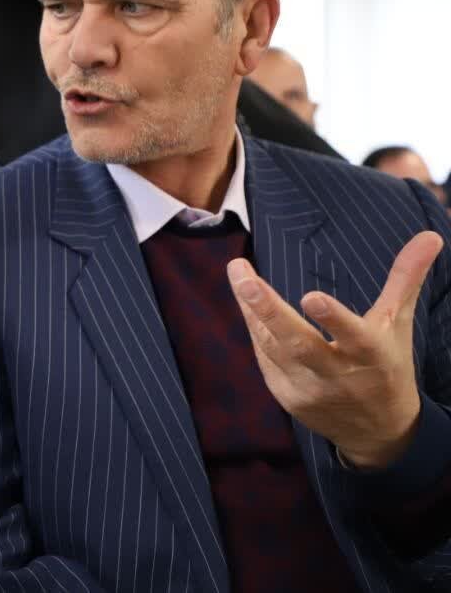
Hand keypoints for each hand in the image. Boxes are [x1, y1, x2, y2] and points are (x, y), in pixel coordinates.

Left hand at [226, 231, 443, 469]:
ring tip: (238, 273)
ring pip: (274, 347)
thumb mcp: (397, 323)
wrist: (379, 432)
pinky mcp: (288, 397)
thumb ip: (405, 278)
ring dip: (252, 311)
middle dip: (268, 309)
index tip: (311, 296)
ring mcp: (309, 389)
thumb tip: (430, 235)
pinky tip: (244, 303)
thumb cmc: (387, 366)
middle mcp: (338, 374)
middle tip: (243, 277)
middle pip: (299, 342)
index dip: (333, 319)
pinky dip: (255, 330)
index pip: (352, 335)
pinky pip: (265, 358)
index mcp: (371, 354)